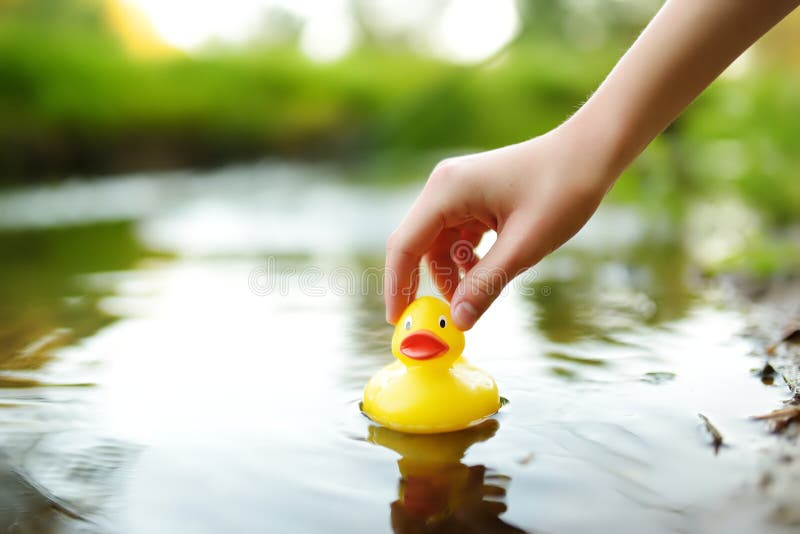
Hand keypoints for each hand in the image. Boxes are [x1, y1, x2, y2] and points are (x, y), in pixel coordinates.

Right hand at [384, 124, 614, 329]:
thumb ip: (486, 284)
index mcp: (447, 191)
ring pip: (438, 243)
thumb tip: (457, 321)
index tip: (399, 321)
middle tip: (440, 319)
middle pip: (418, 245)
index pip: (406, 245)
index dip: (398, 286)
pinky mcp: (472, 195)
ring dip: (451, 273)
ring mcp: (457, 189)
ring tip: (476, 295)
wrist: (590, 153)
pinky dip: (466, 259)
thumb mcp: (524, 247)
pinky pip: (456, 234)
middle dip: (426, 283)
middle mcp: (444, 186)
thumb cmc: (562, 190)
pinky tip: (486, 272)